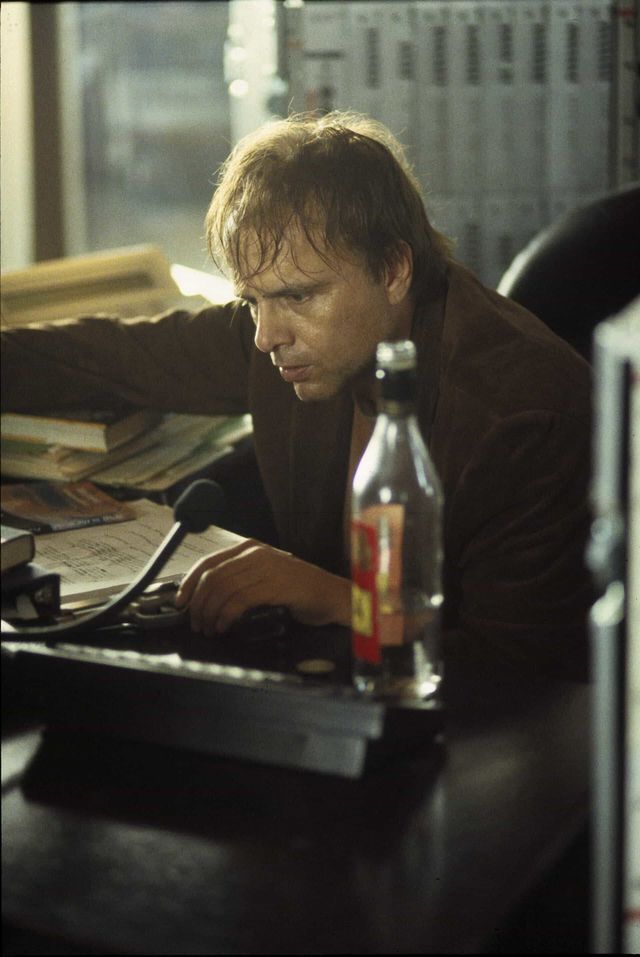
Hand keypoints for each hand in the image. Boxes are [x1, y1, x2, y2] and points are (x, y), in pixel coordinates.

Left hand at [174, 539, 351, 636]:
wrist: (332, 595)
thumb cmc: (298, 590)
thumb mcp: (264, 578)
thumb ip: (239, 580)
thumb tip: (206, 598)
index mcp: (250, 548)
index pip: (209, 562)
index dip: (190, 583)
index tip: (181, 602)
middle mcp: (256, 553)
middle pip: (213, 577)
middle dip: (199, 603)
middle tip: (196, 624)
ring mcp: (267, 567)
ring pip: (223, 588)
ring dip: (210, 613)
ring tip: (210, 629)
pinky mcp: (276, 584)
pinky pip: (241, 600)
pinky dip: (227, 615)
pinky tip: (225, 626)